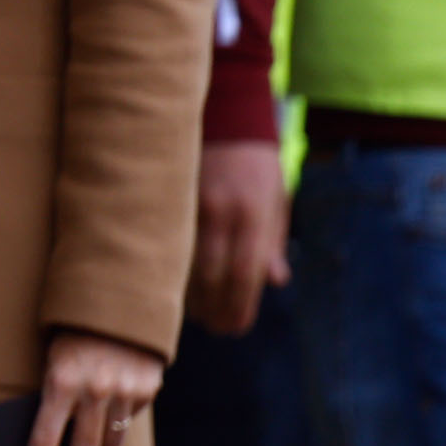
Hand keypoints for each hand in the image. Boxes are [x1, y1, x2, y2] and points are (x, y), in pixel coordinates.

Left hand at [26, 331, 163, 445]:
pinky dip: (118, 430)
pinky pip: (127, 419)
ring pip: (110, 443)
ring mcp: (123, 391)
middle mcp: (93, 390)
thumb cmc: (72, 332)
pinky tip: (112, 440)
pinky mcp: (146, 390)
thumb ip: (56, 394)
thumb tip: (57, 439)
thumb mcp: (54, 358)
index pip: (43, 440)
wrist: (118, 299)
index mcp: (60, 380)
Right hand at [188, 140, 292, 336]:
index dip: (240, 307)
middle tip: (217, 329)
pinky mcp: (169, 197)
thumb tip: (276, 282)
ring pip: (186, 263)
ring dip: (191, 296)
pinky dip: (173, 271)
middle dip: (216, 309)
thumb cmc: (256, 165)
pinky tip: (175, 287)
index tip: (237, 328)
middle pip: (214, 276)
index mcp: (253, 216)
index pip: (245, 275)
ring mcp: (190, 204)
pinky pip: (169, 244)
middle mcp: (221, 212)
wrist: (224, 116)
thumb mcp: (276, 202)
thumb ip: (273, 242)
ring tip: (198, 318)